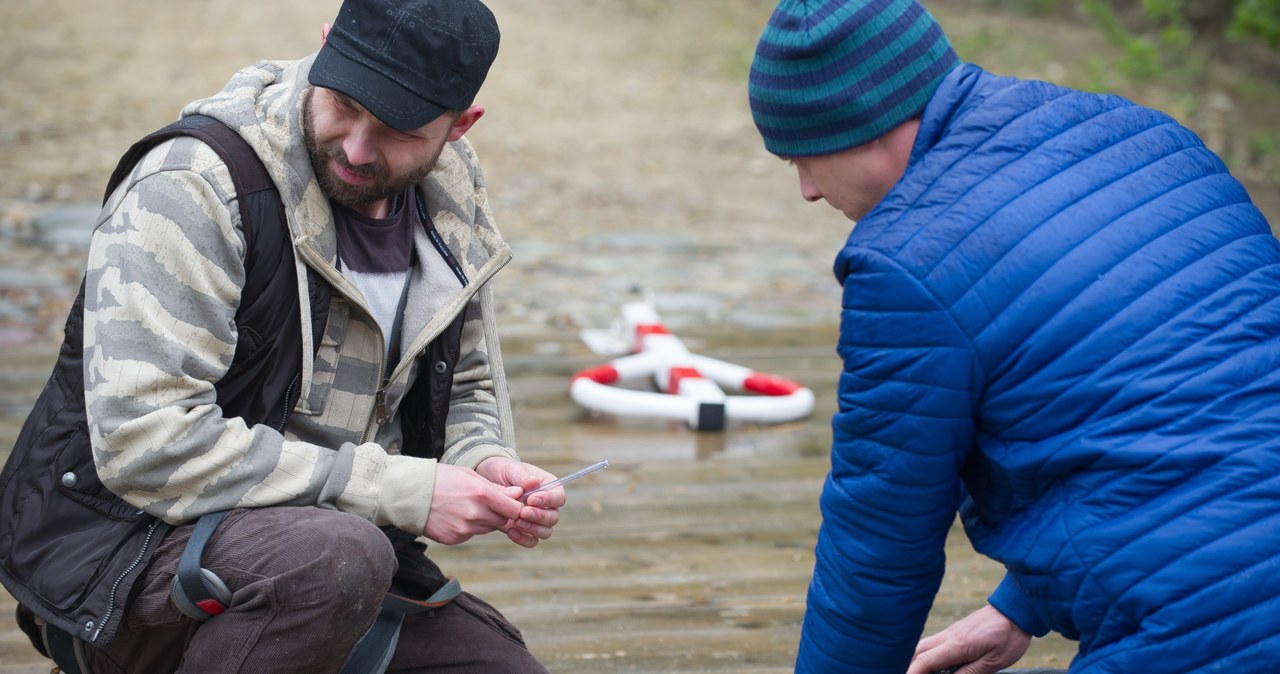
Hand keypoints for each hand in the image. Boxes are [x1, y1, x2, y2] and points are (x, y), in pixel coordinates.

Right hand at [423, 463, 526, 545]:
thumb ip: (497, 488)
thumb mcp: (470, 476)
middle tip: (485, 503)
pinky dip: (467, 527)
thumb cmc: (442, 479)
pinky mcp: (454, 539)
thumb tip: (520, 494)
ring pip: (486, 528)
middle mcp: (475, 514)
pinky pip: (470, 535)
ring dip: (483, 520)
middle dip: (499, 514)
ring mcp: (464, 529)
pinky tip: (454, 515)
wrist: (410, 493)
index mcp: (481, 494)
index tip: (513, 505)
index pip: (514, 509)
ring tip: (465, 507)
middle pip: (502, 521)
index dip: (515, 508)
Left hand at [475, 457, 562, 547]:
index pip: (558, 497)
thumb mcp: (510, 469)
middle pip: (553, 517)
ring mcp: (537, 520)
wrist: (487, 483)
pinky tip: (510, 531)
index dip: (549, 500)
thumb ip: (522, 476)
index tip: (531, 499)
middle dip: (539, 517)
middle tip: (522, 512)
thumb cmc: (503, 472)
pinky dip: (523, 539)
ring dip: (532, 529)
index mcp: (548, 487)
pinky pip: (531, 541)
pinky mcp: (525, 531)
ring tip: (516, 522)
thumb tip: (533, 482)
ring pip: (546, 532)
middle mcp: (546, 505)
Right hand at [906, 604, 1030, 673]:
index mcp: (958, 645)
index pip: (925, 661)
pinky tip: (935, 665)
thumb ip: (970, 673)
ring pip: (924, 645)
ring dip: (917, 660)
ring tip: (921, 672)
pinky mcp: (956, 631)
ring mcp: (951, 632)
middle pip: (917, 651)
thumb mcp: (993, 662)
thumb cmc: (1009, 637)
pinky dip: (928, 654)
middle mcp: (949, 636)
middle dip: (909, 666)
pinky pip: (934, 643)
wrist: (1016, 611)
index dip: (911, 673)